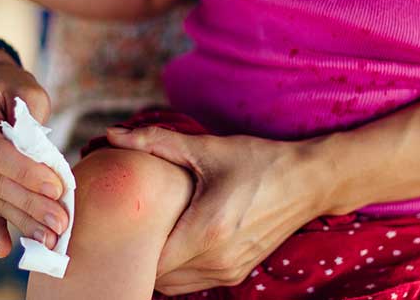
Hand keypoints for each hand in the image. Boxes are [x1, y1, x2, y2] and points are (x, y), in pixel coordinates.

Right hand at [0, 47, 69, 257]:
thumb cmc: (9, 87)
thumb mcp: (26, 91)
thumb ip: (33, 124)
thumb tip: (44, 168)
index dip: (25, 172)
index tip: (57, 188)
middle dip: (29, 203)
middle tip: (61, 221)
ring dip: (21, 219)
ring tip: (50, 236)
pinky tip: (3, 248)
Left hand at [105, 126, 330, 294]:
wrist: (308, 181)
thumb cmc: (258, 162)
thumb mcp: (206, 148)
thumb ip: (154, 141)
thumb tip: (111, 134)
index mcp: (206, 232)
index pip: (149, 262)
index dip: (130, 246)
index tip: (120, 222)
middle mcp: (217, 261)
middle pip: (158, 277)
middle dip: (141, 253)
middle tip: (131, 224)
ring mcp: (229, 271)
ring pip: (174, 284)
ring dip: (160, 263)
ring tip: (154, 230)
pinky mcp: (237, 272)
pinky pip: (194, 281)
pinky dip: (180, 267)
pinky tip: (178, 237)